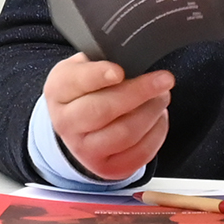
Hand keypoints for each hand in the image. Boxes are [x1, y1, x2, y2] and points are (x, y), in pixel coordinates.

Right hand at [44, 53, 173, 181]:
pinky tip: (159, 117)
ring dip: (151, 112)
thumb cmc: (84, 89)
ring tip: (162, 96)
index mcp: (59, 91)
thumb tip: (131, 55)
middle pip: (104, 110)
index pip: (76, 82)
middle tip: (164, 80)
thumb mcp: (81, 67)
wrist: (75, 125)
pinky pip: (139, 154)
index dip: (98, 76)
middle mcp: (66, 123)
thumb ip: (99, 59)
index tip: (120, 71)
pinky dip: (156, 133)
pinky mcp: (106, 168)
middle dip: (139, 92)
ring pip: (125, 133)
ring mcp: (85, 150)